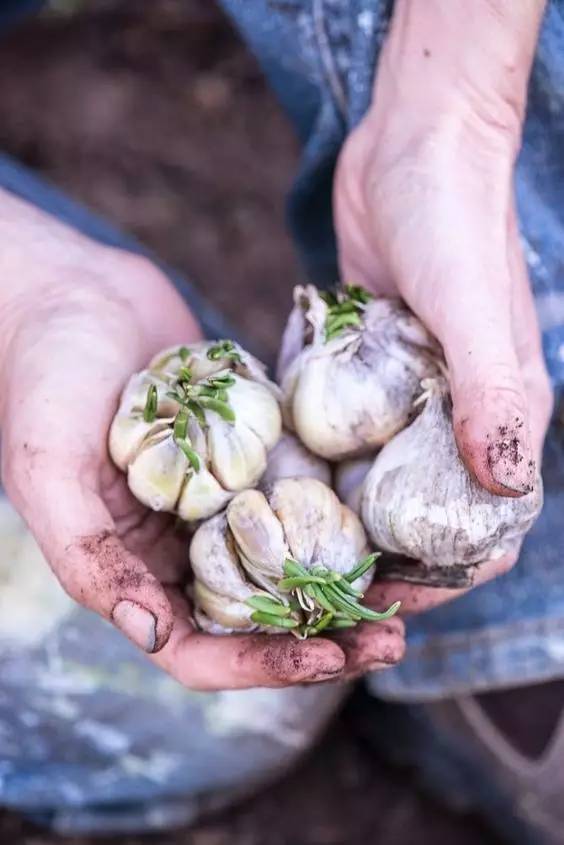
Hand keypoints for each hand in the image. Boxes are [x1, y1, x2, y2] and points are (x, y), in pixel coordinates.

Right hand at [0, 192, 404, 685]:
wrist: (72, 290)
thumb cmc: (43, 373)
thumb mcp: (47, 466)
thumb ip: (87, 553)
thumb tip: (149, 632)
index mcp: (132, 566)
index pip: (199, 646)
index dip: (262, 665)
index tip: (329, 657)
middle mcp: (179, 543)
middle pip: (258, 617)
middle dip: (323, 636)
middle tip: (392, 637)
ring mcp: (217, 497)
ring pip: (288, 560)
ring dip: (341, 583)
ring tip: (408, 590)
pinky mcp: (245, 451)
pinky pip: (297, 494)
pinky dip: (337, 515)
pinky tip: (384, 516)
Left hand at [334, 0, 551, 612]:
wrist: (414, 141)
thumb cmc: (455, 218)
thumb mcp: (472, 306)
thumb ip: (494, 393)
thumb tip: (505, 483)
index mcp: (494, 412)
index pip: (481, 522)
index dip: (444, 574)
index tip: (388, 602)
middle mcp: (452, 410)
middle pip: (417, 510)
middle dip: (378, 556)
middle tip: (318, 586)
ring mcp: (406, 387)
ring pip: (374, 472)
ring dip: (339, 511)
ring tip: (284, 547)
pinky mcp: (363, 360)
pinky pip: (340, 422)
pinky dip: (316, 451)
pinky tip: (272, 477)